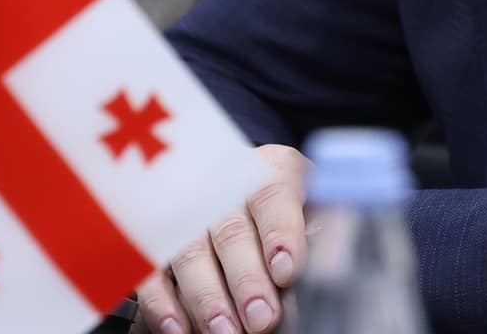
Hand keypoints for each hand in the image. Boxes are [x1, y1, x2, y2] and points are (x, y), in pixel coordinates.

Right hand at [137, 144, 309, 333]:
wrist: (246, 199)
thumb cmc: (289, 217)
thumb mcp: (315, 210)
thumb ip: (323, 232)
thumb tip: (335, 261)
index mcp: (272, 169)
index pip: (274, 195)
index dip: (280, 232)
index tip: (287, 270)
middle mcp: (225, 184)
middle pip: (231, 230)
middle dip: (246, 278)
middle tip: (261, 318)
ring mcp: (185, 210)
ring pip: (190, 250)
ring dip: (206, 296)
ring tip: (224, 331)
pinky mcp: (156, 240)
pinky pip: (151, 269)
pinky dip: (162, 302)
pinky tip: (178, 328)